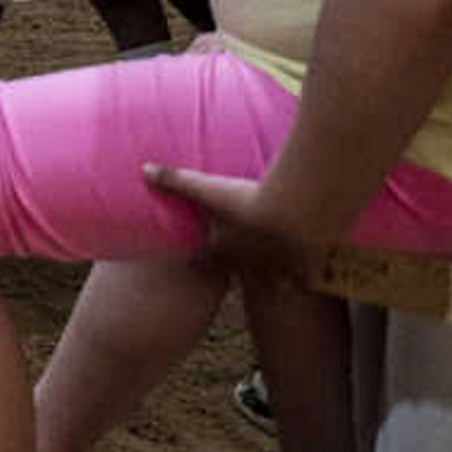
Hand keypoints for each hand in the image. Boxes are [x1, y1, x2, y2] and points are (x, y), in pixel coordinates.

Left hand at [144, 161, 336, 286]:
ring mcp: (278, 271)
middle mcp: (248, 267)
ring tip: (276, 269)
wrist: (290, 214)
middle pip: (240, 273)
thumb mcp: (204, 186)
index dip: (200, 258)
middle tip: (243, 260)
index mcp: (222, 251)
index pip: (203, 261)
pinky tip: (308, 269)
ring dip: (273, 275)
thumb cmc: (243, 200)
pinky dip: (305, 276)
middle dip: (240, 267)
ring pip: (273, 282)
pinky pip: (304, 280)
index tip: (199, 255)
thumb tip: (143, 169)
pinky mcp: (305, 269)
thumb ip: (173, 179)